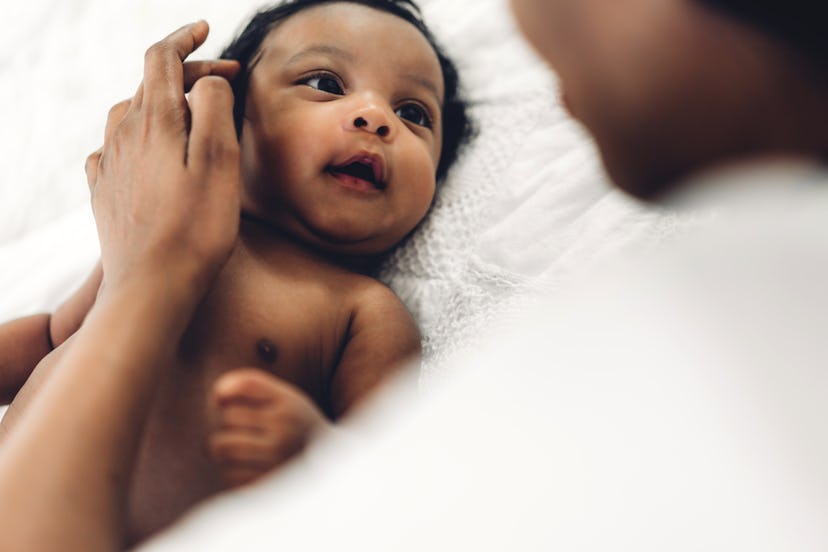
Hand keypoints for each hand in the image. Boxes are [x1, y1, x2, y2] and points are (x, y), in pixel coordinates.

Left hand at [85, 21, 241, 303]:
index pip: (161, 58)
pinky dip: (137, 137)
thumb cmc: (196, 229)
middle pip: (150, 85)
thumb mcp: (220, 160)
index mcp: (154, 121)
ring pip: (131, 114)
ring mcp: (110, 165)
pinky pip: (115, 148)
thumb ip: (214, 107)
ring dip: (162, 104)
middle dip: (187, 74)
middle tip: (225, 81)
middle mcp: (123, 136)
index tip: (206, 29)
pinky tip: (148, 153)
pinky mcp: (106, 193)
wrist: (152, 287)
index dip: (185, 38)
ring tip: (191, 114)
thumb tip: (207, 82)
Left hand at [207, 368, 330, 487]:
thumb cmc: (298, 428)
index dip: (225, 389)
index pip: (245, 385)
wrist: (330, 471)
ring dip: (224, 448)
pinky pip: (228, 474)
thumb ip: (253, 386)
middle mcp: (284, 430)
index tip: (222, 399)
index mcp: (290, 405)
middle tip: (243, 430)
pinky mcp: (264, 484)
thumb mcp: (287, 400)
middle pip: (228, 416)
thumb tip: (216, 395)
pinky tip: (251, 469)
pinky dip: (233, 471)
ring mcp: (274, 459)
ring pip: (221, 447)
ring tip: (242, 450)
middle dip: (228, 423)